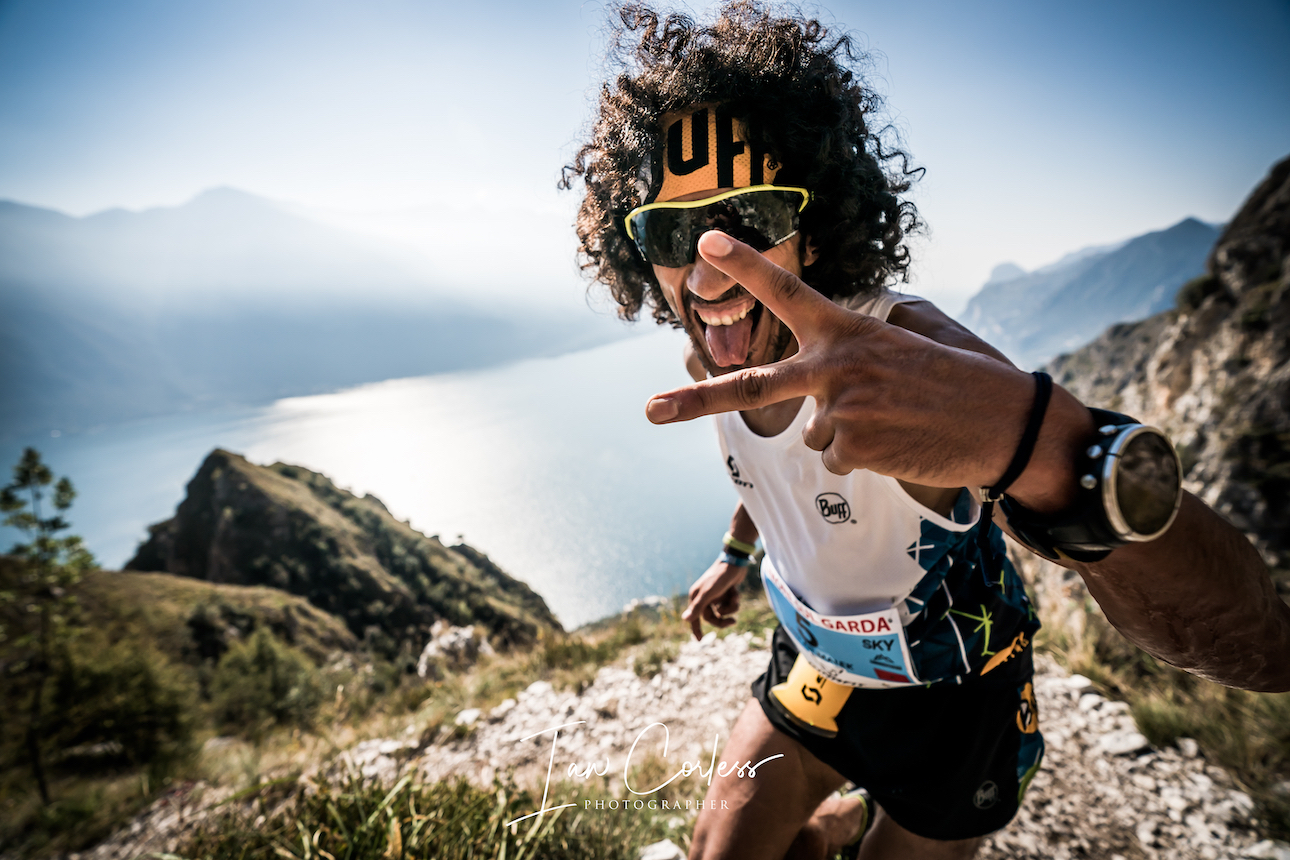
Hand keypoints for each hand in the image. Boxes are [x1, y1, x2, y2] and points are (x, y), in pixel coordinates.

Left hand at [645, 231, 1090, 505]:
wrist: (1005, 424)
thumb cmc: (962, 378)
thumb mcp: (915, 339)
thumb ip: (862, 344)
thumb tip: (825, 383)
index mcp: (848, 330)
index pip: (787, 292)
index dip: (744, 266)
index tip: (705, 243)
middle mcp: (833, 367)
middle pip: (748, 387)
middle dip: (694, 401)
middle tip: (648, 410)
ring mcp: (838, 411)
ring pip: (814, 434)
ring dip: (848, 434)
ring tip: (896, 422)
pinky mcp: (851, 450)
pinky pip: (837, 459)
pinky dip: (864, 457)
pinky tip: (899, 443)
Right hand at [682, 559, 745, 639]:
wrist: (734, 563)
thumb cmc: (719, 577)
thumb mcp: (708, 593)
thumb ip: (698, 607)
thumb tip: (684, 620)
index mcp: (696, 597)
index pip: (694, 618)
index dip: (696, 630)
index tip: (700, 641)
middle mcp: (704, 597)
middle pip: (712, 617)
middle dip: (723, 619)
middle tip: (733, 622)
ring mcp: (715, 596)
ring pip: (723, 611)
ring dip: (731, 606)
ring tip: (734, 596)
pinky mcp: (724, 594)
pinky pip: (729, 605)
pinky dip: (734, 600)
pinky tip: (735, 590)